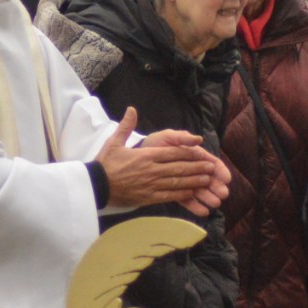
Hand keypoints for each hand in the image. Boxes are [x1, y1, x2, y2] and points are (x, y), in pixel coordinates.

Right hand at [98, 108, 231, 216]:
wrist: (96, 186)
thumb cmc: (105, 164)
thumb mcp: (114, 142)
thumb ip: (125, 126)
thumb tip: (131, 109)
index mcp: (145, 156)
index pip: (172, 154)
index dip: (189, 154)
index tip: (201, 153)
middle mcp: (151, 170)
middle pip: (178, 168)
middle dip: (196, 168)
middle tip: (211, 168)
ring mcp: (150, 185)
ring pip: (176, 183)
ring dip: (193, 181)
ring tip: (206, 180)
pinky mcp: (148, 198)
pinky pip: (169, 196)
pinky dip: (182, 194)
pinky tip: (192, 193)